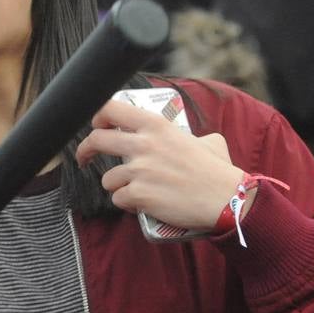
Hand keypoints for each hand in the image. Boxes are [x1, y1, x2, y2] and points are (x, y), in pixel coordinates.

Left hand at [75, 99, 243, 229]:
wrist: (227, 200)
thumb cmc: (218, 172)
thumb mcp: (205, 141)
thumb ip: (183, 136)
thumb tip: (185, 138)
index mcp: (157, 125)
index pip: (111, 108)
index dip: (97, 117)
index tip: (97, 127)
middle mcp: (144, 144)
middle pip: (96, 140)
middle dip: (85, 152)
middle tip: (86, 160)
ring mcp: (139, 170)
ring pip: (107, 179)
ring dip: (118, 186)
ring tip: (138, 190)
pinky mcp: (139, 195)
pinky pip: (119, 200)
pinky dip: (128, 204)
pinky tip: (145, 204)